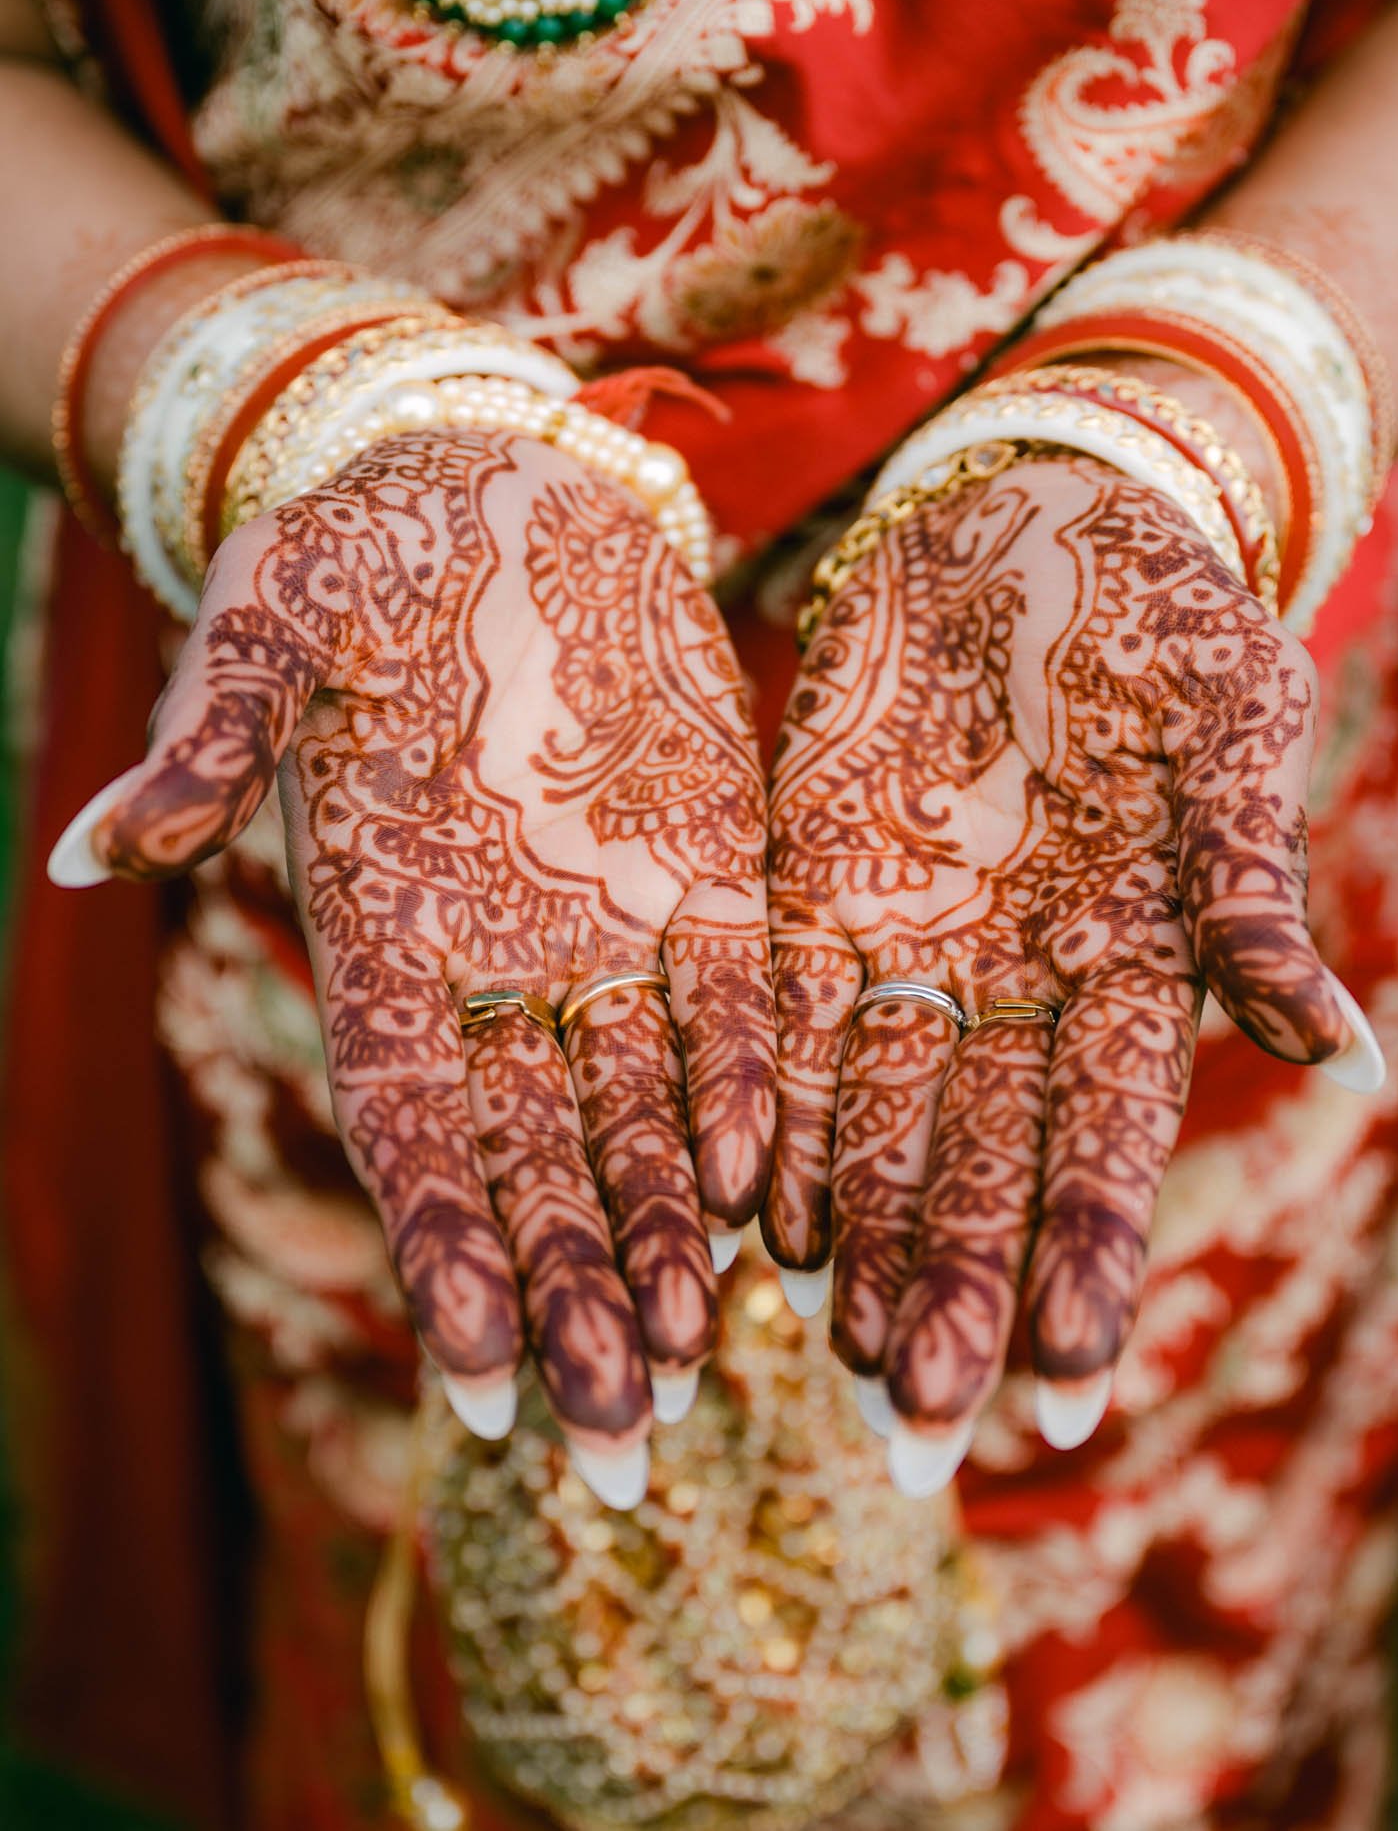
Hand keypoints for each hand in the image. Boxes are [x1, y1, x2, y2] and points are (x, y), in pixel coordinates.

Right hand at [51, 431, 775, 1503]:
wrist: (491, 489)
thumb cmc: (354, 555)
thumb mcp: (268, 625)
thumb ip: (207, 742)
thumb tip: (90, 850)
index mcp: (381, 930)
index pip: (410, 1130)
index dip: (442, 1257)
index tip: (477, 1389)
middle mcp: (497, 960)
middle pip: (536, 1165)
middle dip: (572, 1303)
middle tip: (616, 1445)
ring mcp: (607, 922)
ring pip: (641, 1115)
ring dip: (668, 1238)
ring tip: (697, 1363)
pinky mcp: (704, 866)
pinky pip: (735, 1001)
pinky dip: (746, 1089)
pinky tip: (770, 1191)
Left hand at [763, 455, 1379, 1493]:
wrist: (1043, 505)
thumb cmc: (1169, 612)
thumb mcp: (1233, 734)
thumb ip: (1252, 893)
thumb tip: (1333, 1056)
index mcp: (1136, 961)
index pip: (1107, 1146)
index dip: (1085, 1267)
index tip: (1063, 1398)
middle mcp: (1023, 980)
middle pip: (984, 1166)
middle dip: (956, 1300)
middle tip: (917, 1441)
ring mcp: (918, 938)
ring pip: (881, 1120)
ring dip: (857, 1241)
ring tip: (829, 1362)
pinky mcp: (823, 882)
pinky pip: (792, 1022)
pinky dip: (776, 1116)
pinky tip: (748, 1214)